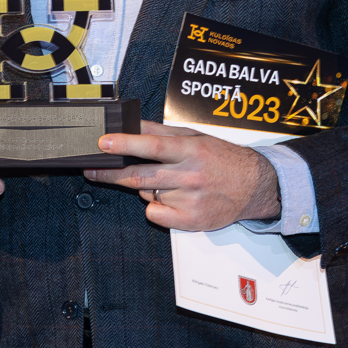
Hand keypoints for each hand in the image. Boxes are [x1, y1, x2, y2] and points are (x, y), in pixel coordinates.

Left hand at [82, 120, 280, 232]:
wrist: (255, 186)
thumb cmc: (223, 159)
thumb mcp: (196, 138)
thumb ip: (162, 133)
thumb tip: (132, 126)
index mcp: (191, 150)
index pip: (152, 146)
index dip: (125, 144)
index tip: (103, 143)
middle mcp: (190, 175)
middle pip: (140, 176)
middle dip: (111, 173)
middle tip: (92, 170)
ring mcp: (190, 200)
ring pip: (148, 194)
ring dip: (146, 188)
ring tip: (165, 182)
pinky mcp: (191, 220)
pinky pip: (156, 214)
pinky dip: (155, 207)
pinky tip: (171, 200)